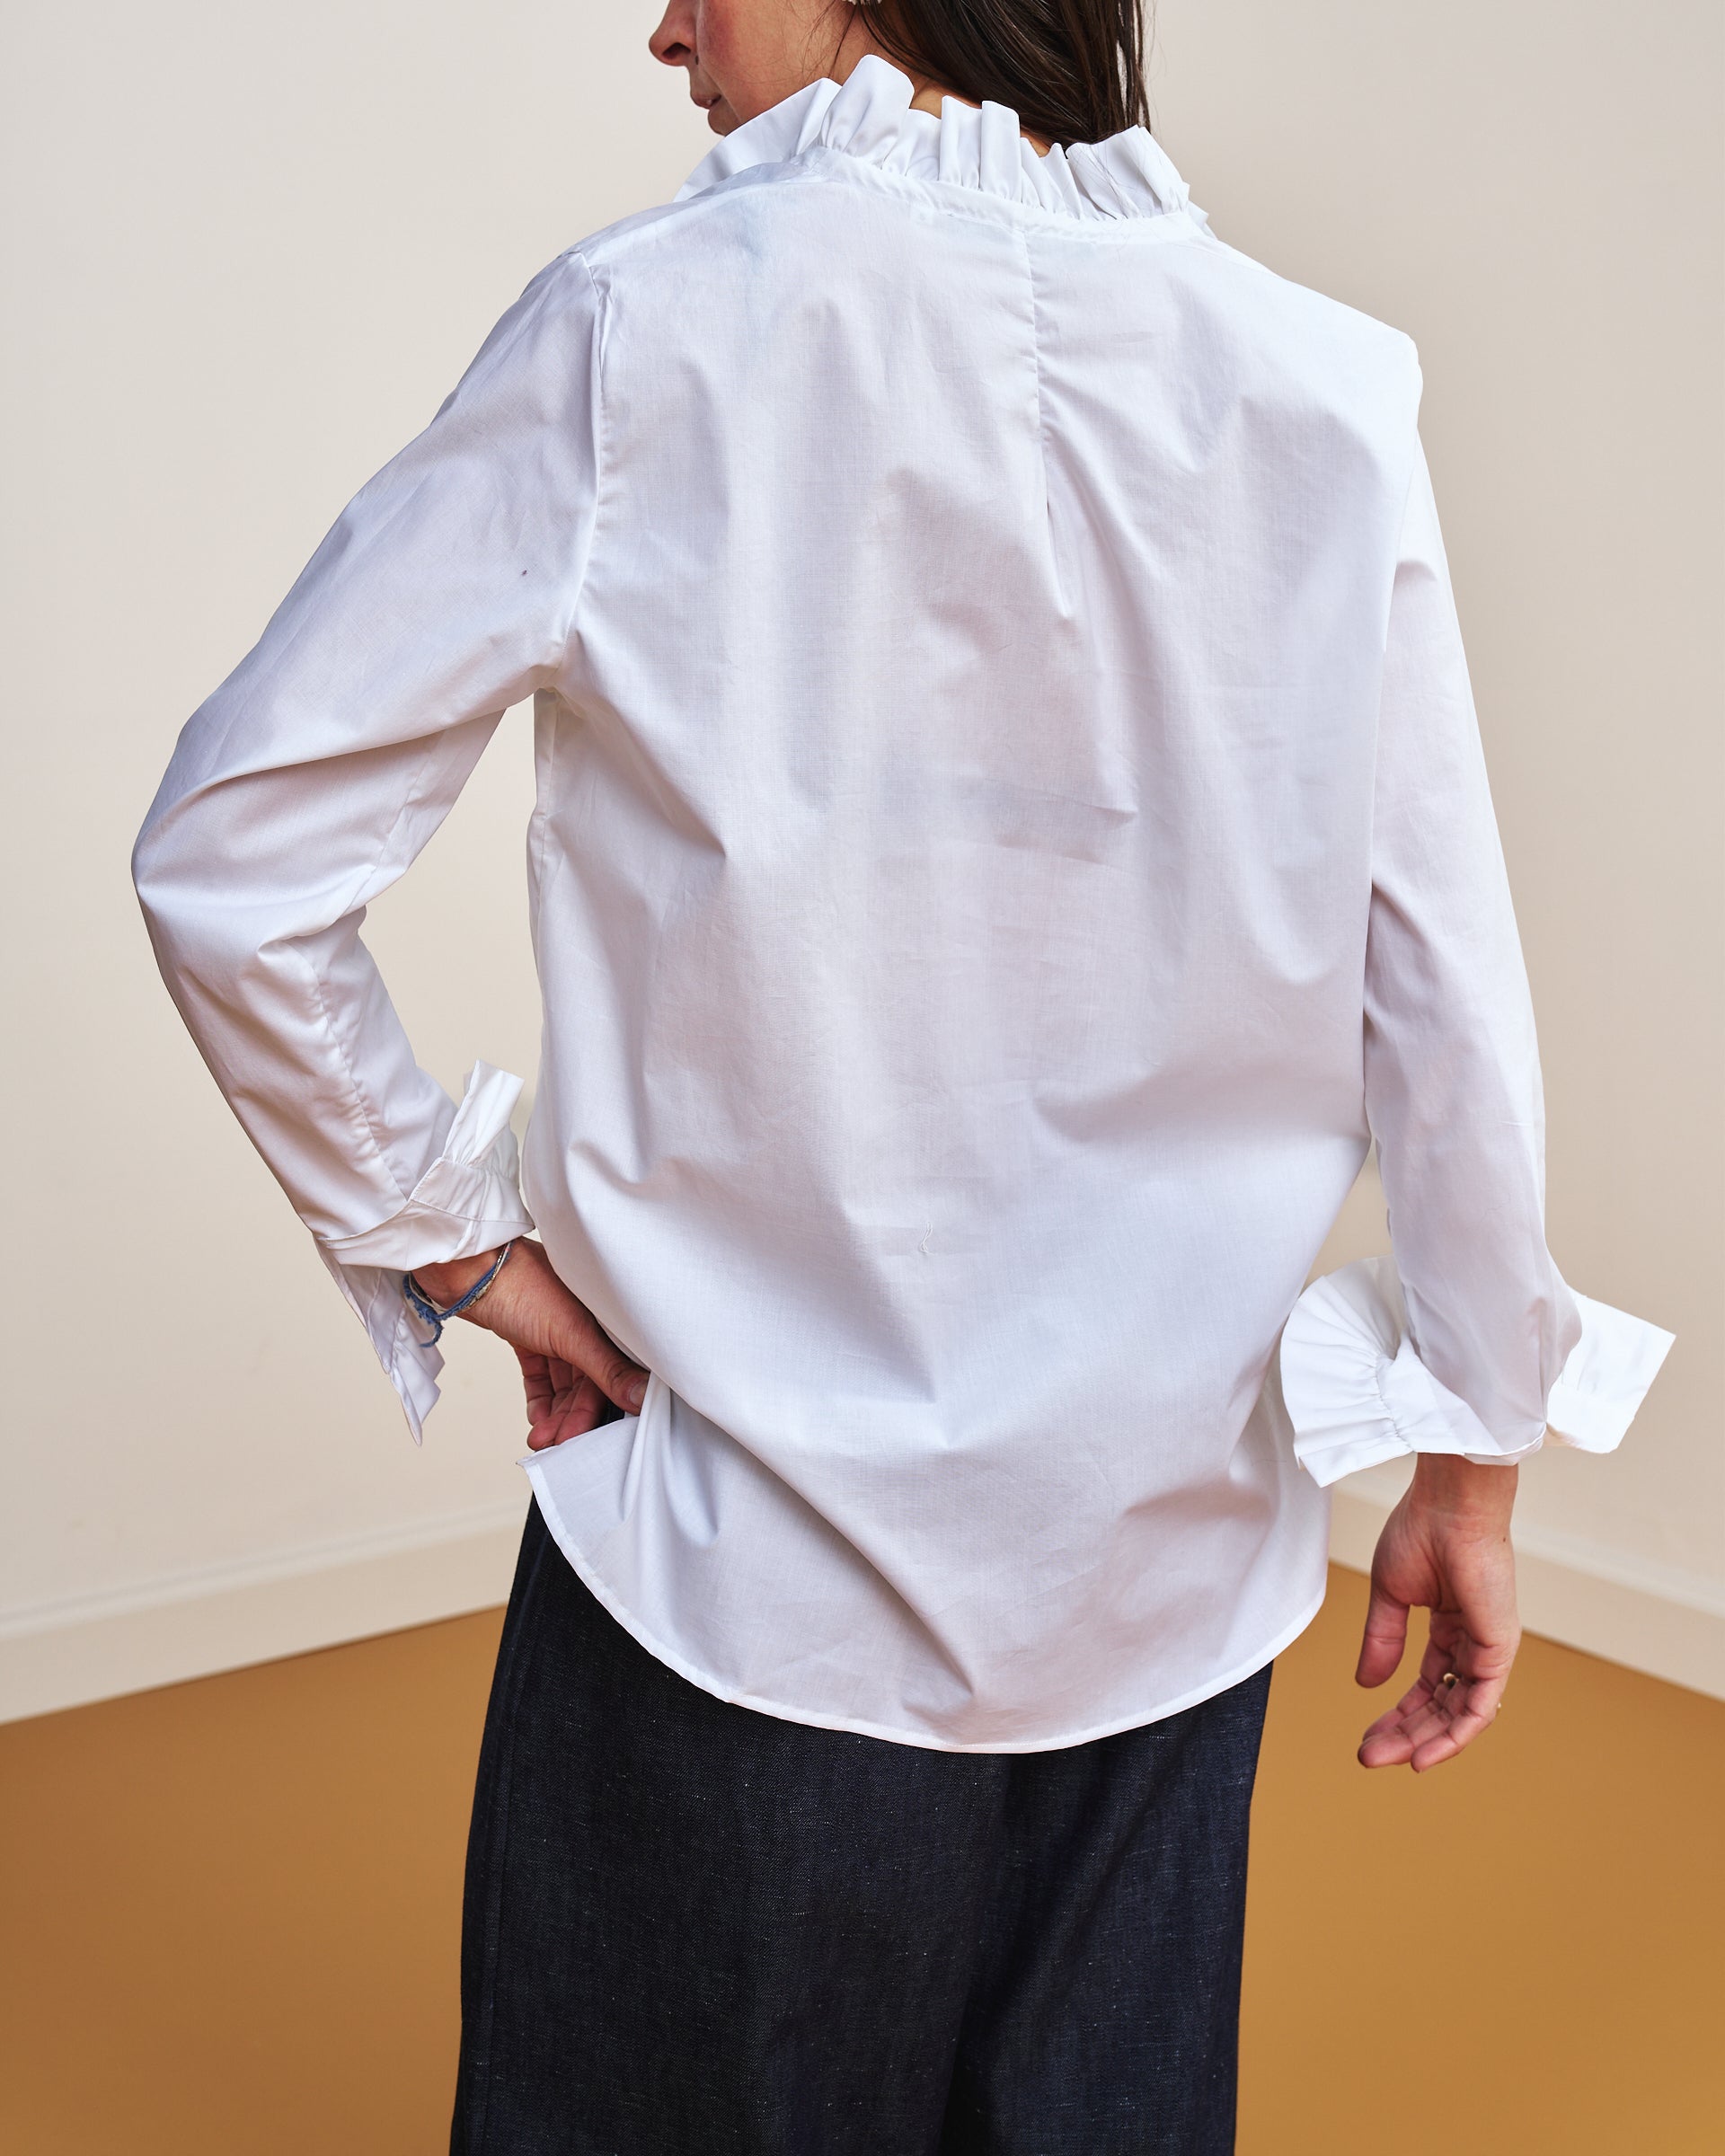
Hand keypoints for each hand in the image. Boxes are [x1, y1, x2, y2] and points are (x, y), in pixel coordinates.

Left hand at [411, 1240, 649, 1450]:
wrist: (470, 1271)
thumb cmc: (522, 1284)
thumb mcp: (572, 1334)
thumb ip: (607, 1370)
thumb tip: (641, 1397)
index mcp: (605, 1319)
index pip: (611, 1374)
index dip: (600, 1408)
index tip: (591, 1439)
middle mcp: (584, 1325)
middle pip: (586, 1384)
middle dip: (572, 1418)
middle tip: (558, 1446)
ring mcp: (555, 1330)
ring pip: (563, 1383)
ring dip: (554, 1413)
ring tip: (542, 1438)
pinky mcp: (529, 1336)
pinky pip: (541, 1375)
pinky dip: (540, 1398)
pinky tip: (537, 1419)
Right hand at [1354, 1455, 1519, 1771]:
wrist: (1449, 1506)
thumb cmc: (1421, 1532)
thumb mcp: (1390, 1595)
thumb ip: (1382, 1641)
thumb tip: (1366, 1685)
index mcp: (1449, 1626)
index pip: (1424, 1684)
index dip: (1396, 1713)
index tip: (1366, 1736)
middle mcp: (1472, 1643)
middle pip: (1438, 1705)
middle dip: (1404, 1734)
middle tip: (1368, 1756)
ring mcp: (1488, 1650)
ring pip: (1458, 1713)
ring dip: (1424, 1741)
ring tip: (1388, 1760)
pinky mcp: (1499, 1650)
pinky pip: (1479, 1706)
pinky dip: (1456, 1735)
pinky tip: (1425, 1754)